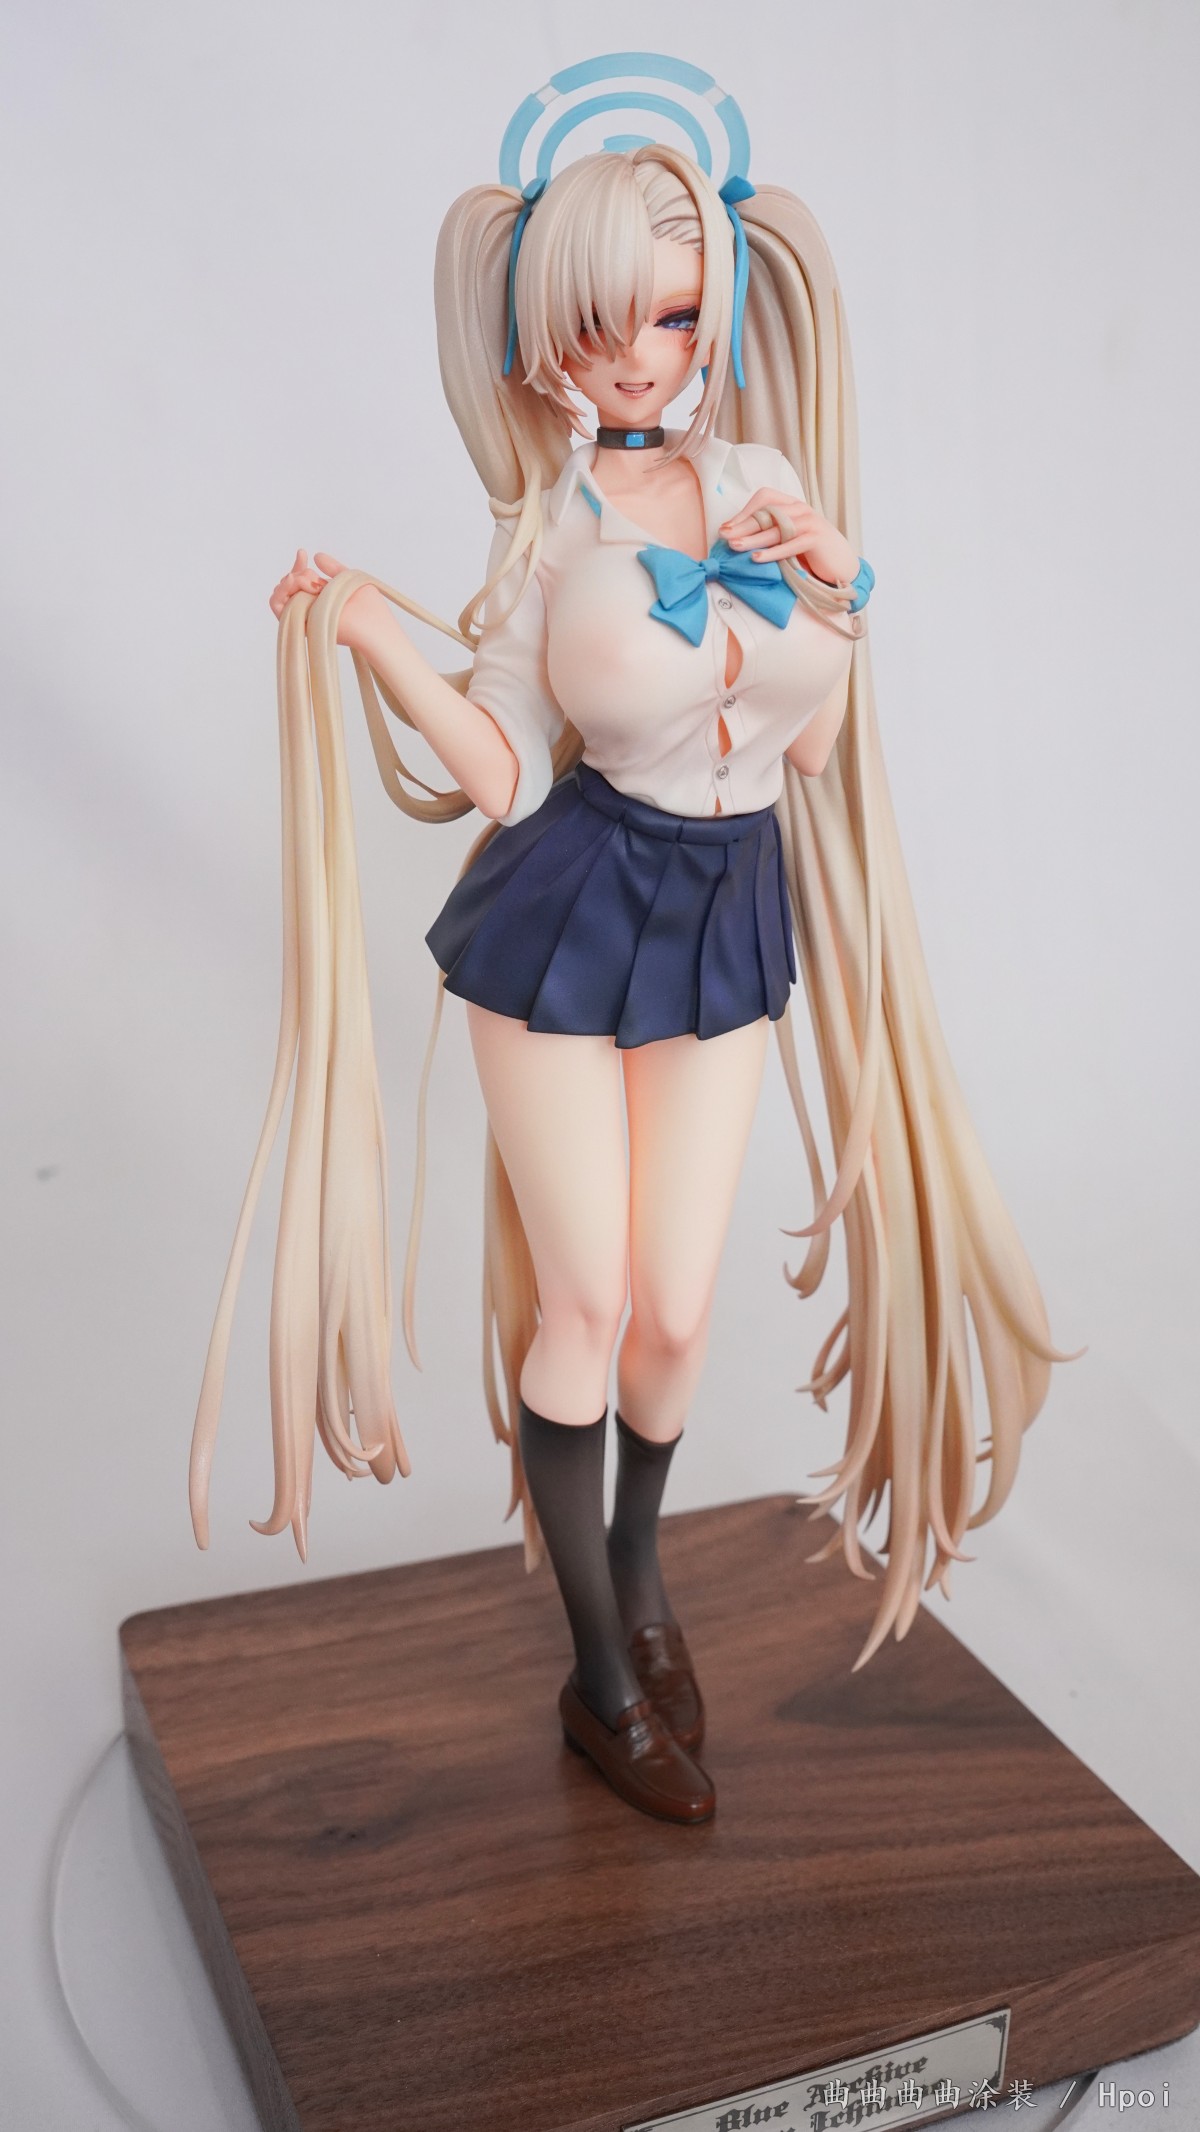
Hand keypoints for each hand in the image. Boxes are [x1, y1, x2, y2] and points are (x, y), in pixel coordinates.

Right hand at [268, 548, 387, 649]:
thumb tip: (316, 556)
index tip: (303, 554)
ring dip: (290, 581)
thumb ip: (332, 568)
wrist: (372, 626)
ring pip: (280, 594)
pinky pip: (276, 605)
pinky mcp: (298, 625)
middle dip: (297, 574)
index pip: (300, 582)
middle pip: (287, 586)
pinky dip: (282, 591)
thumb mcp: (348, 578)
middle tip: (315, 578)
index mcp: (321, 600)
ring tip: (310, 583)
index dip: (298, 566)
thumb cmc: (369, 608)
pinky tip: (297, 583)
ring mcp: (304, 617)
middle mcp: (310, 609)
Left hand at [719, 489, 857, 586]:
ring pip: (777, 527)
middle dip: (744, 525)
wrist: (841, 568)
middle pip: (767, 512)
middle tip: (725, 536)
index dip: (744, 511)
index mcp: (792, 505)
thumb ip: (767, 534)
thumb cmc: (810, 556)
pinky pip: (791, 543)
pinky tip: (757, 558)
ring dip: (754, 538)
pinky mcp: (817, 538)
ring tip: (736, 546)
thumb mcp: (786, 541)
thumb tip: (735, 536)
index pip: (765, 498)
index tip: (726, 527)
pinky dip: (773, 552)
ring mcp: (811, 522)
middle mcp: (801, 509)